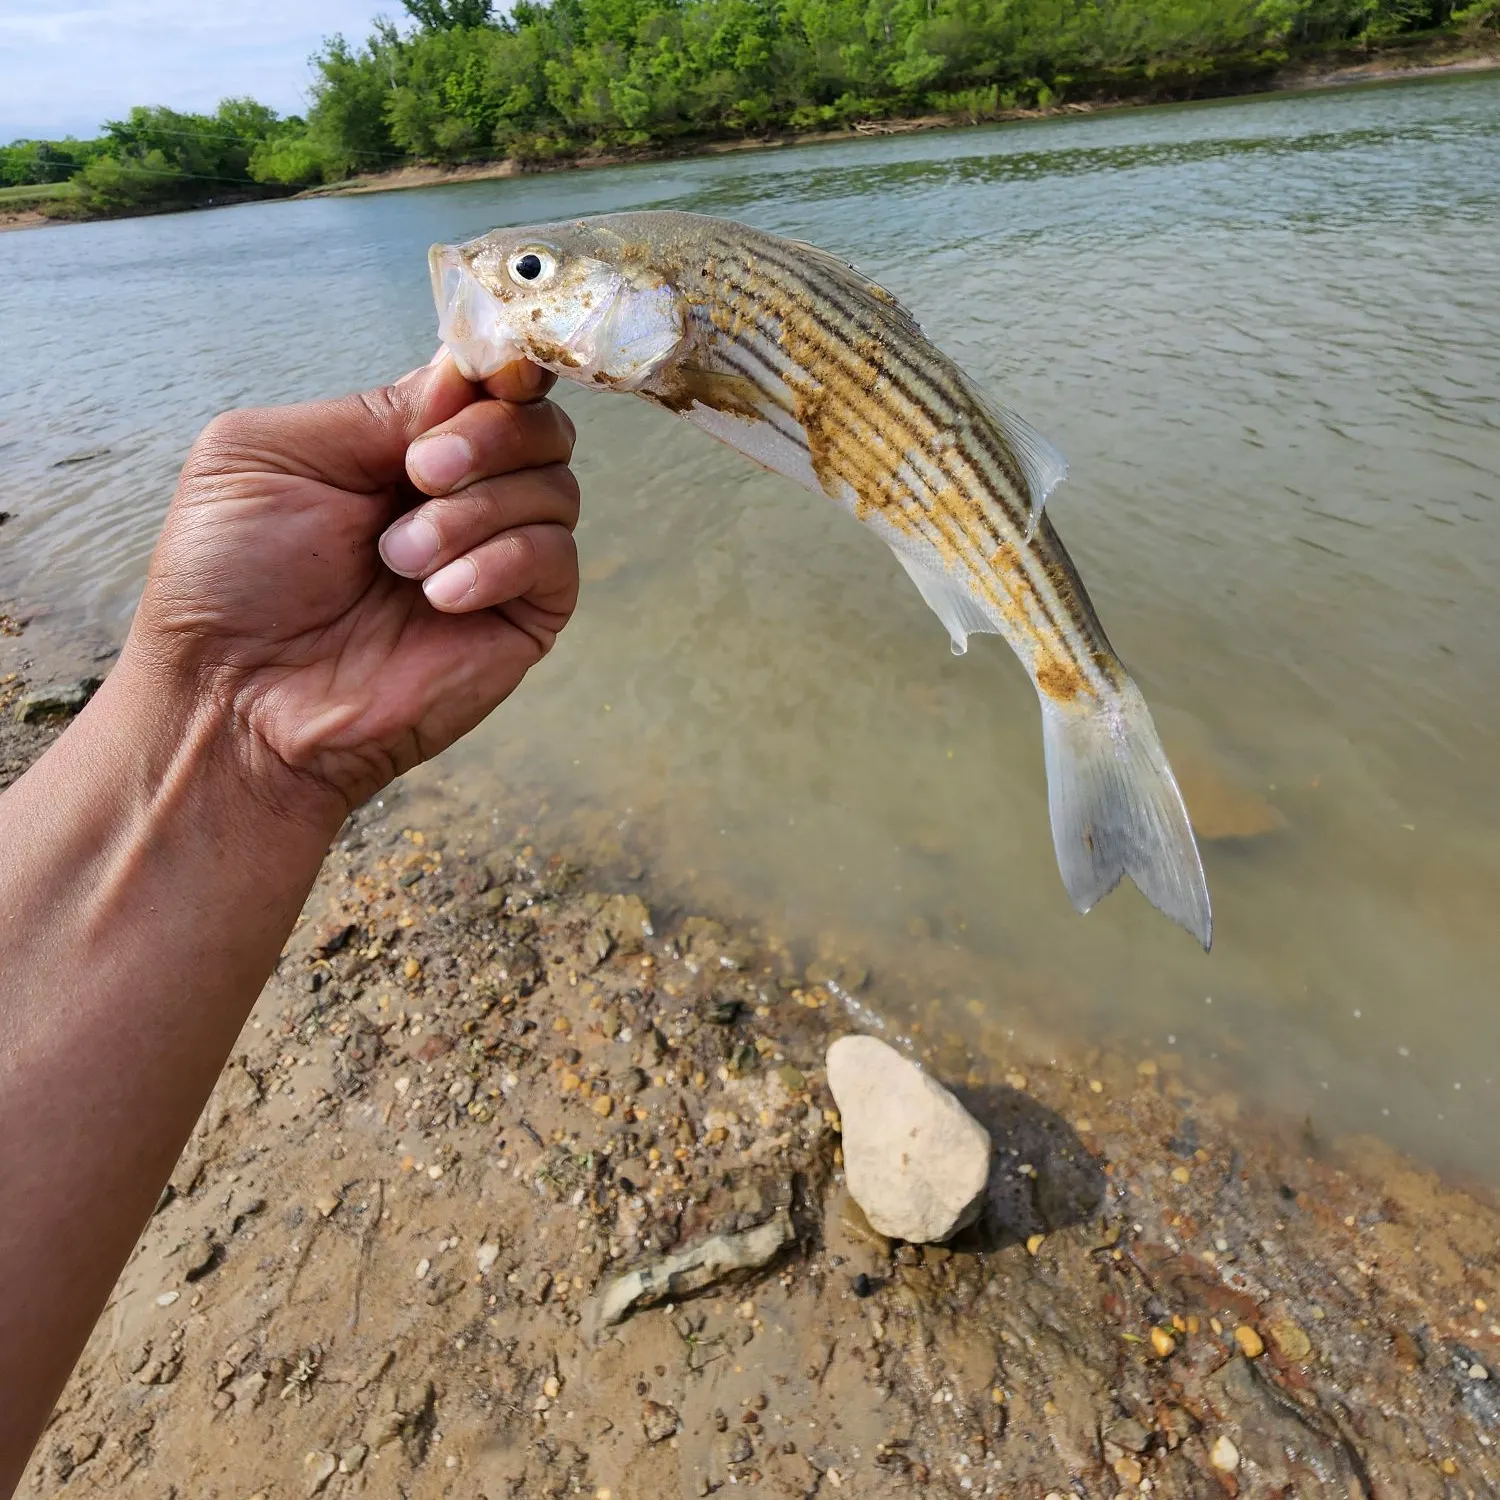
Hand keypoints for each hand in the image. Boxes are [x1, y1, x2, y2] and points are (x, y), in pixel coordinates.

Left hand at [125, 353, 579, 823]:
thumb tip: (469, 376)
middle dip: (491, 435)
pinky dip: (504, 561)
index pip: (485, 385)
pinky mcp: (520, 621)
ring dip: (477, 511)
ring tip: (401, 559)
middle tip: (421, 474)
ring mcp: (495, 559)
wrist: (237, 701)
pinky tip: (440, 595)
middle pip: (540, 426)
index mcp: (397, 447)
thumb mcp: (269, 455)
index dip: (500, 368)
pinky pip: (557, 560)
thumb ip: (372, 408)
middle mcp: (458, 496)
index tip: (489, 372)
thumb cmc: (229, 583)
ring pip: (557, 487)